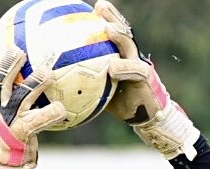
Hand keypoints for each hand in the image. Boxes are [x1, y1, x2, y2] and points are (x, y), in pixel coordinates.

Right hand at [0, 46, 66, 168]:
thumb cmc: (13, 143)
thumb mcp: (7, 122)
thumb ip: (12, 104)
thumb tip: (24, 86)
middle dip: (8, 65)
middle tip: (19, 50)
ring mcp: (8, 122)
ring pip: (20, 97)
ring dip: (34, 83)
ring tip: (47, 72)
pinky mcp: (21, 134)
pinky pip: (38, 120)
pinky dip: (51, 113)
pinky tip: (62, 108)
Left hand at [93, 1, 198, 159]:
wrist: (147, 117)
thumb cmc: (123, 103)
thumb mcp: (102, 90)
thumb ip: (87, 82)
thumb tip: (62, 81)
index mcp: (121, 56)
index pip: (112, 34)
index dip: (103, 19)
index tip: (90, 9)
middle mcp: (131, 56)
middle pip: (122, 31)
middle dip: (112, 17)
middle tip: (100, 7)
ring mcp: (140, 65)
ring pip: (130, 46)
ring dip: (119, 36)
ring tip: (107, 29)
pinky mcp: (147, 79)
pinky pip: (136, 70)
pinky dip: (124, 68)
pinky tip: (112, 67)